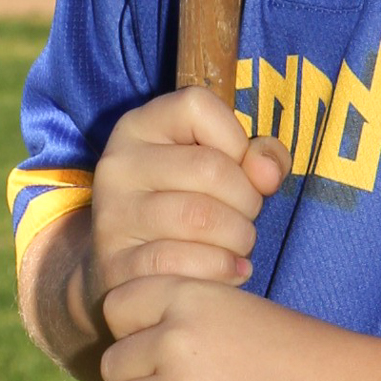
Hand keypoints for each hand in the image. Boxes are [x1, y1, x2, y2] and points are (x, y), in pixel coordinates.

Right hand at [87, 88, 288, 309]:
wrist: (127, 274)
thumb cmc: (187, 208)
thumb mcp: (223, 168)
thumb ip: (259, 157)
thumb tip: (267, 174)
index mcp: (139, 127)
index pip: (196, 105)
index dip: (234, 139)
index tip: (235, 168)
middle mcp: (118, 165)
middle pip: (210, 168)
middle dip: (247, 200)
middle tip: (244, 219)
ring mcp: (113, 216)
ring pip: (201, 219)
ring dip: (239, 240)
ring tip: (236, 247)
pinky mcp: (116, 265)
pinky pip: (187, 264)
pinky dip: (222, 271)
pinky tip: (228, 272)